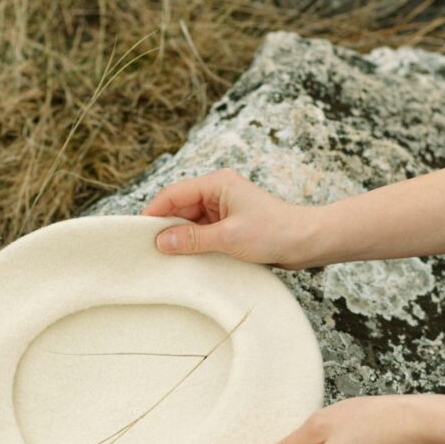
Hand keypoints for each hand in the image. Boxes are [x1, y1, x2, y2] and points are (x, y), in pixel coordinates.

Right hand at [141, 169, 319, 268]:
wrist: (307, 243)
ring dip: (180, 239)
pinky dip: (193, 245)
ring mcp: (224, 210)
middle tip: (148, 250)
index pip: (174, 194)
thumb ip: (192, 239)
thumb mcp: (228, 237)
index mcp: (217, 183)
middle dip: (165, 228)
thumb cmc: (275, 232)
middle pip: (179, 208)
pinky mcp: (229, 226)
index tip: (137, 232)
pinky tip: (186, 260)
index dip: (153, 212)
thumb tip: (160, 241)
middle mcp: (218, 193)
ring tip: (166, 258)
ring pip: (190, 222)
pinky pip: (202, 233)